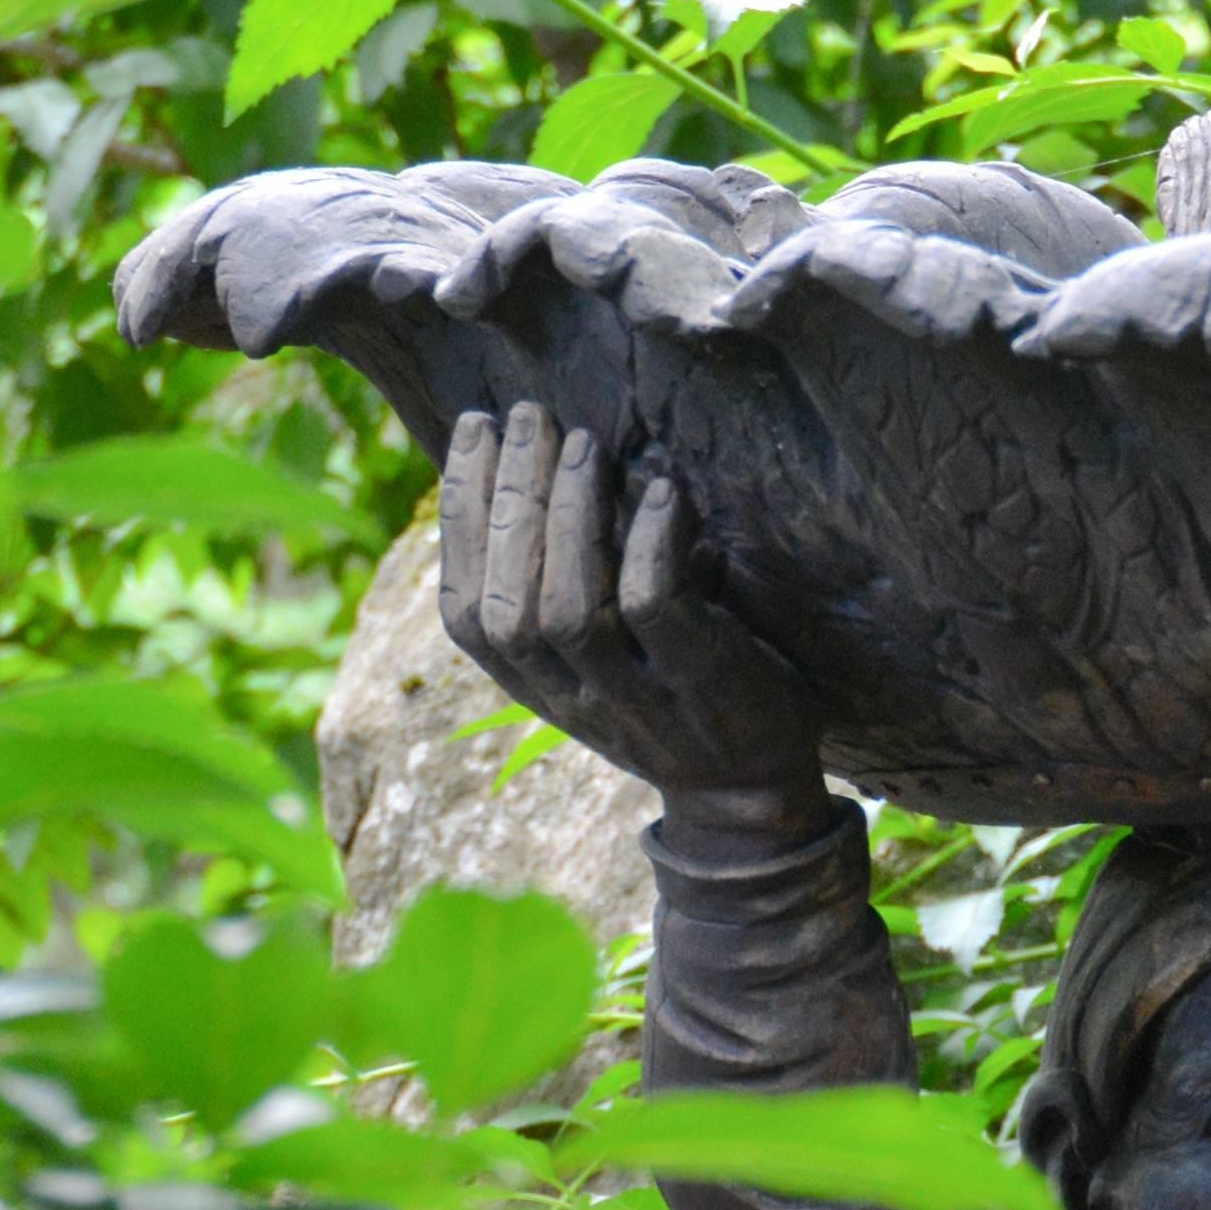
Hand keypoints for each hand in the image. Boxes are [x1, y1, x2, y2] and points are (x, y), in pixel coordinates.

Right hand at [436, 404, 822, 801]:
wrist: (750, 794)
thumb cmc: (674, 695)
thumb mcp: (602, 655)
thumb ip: (566, 583)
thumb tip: (539, 463)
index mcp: (536, 688)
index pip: (465, 612)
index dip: (460, 517)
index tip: (474, 430)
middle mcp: (574, 699)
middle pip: (509, 605)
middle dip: (509, 498)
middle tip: (528, 414)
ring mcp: (637, 700)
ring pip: (569, 610)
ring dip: (569, 516)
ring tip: (583, 441)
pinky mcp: (700, 687)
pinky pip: (656, 611)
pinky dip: (650, 545)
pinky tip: (663, 492)